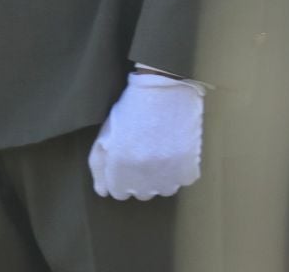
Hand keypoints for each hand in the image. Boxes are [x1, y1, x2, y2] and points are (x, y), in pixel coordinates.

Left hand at [88, 71, 204, 199]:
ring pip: (163, 190)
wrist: (164, 94)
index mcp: (120, 169)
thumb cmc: (130, 112)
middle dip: (138, 178)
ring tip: (158, 152)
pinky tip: (173, 151)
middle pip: (141, 193)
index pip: (118, 193)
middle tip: (141, 154)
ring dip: (160, 177)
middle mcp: (144, 178)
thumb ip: (99, 166)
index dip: (119, 178)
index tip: (124, 164)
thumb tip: (102, 192)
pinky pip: (183, 180)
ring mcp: (168, 176)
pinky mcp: (189, 170)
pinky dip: (180, 170)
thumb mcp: (104, 135)